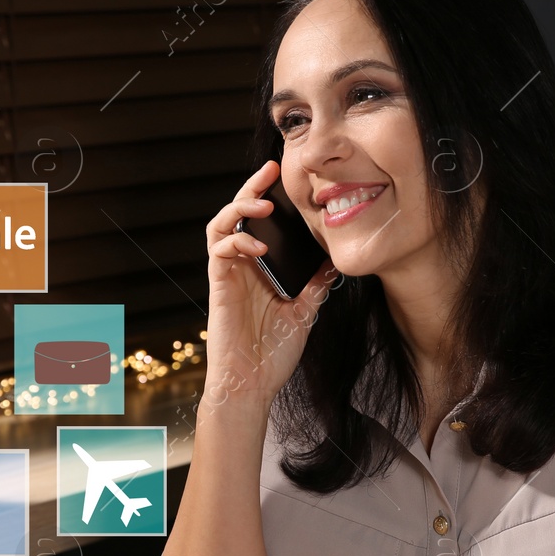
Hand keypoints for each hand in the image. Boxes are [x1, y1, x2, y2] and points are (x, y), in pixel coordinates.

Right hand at [201, 159, 334, 412]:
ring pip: (221, 225)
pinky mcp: (219, 286)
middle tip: (270, 170)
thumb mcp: (305, 312)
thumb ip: (316, 284)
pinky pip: (219, 251)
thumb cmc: (273, 353)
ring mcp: (228, 274)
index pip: (260, 223)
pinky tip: (258, 246)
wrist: (252, 385)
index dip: (268, 197)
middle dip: (251, 188)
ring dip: (240, 208)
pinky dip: (237, 241)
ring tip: (263, 204)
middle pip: (238, 215)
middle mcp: (241, 267)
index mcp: (260, 269)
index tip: (284, 177)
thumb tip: (335, 259)